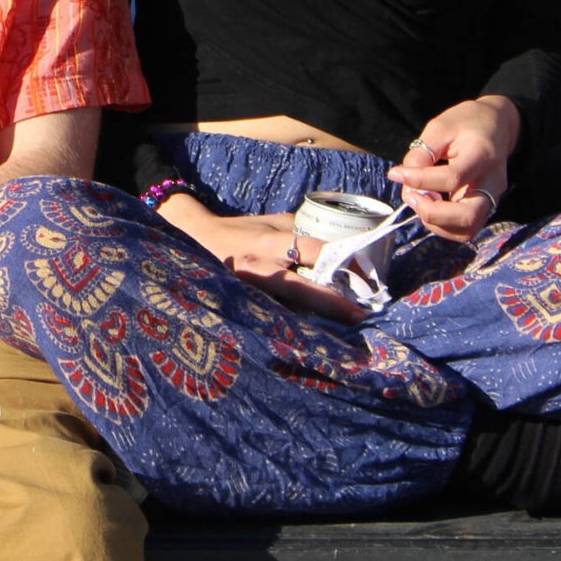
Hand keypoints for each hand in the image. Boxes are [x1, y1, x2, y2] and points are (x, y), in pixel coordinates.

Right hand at [154, 198, 362, 322]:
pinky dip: (294, 326)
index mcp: (269, 243)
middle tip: (358, 315)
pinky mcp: (245, 307)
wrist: (197, 242)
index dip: (340, 260)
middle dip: (333, 303)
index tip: (363, 271)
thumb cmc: (239, 231)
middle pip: (303, 289)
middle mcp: (260, 269)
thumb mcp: (270, 222)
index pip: (311, 250)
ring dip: (316, 319)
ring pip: (289, 310)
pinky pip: (274, 318)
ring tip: (342, 330)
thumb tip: (337, 242)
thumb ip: (300, 230)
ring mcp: (250, 292)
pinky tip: (313, 338)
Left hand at [387, 97, 517, 242]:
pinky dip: (443, 225)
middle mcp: (492, 182)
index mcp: (482, 154)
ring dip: (436, 223)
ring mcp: (492, 198)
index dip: (420, 180)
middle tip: (412, 196)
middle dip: (432, 214)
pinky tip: (430, 204)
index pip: (452, 178)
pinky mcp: (486, 207)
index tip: (396, 173)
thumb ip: (422, 153)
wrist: (497, 125)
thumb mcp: (439, 127)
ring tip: (420, 199)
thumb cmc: (467, 122)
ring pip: (467, 230)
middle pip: (468, 217)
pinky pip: (465, 229)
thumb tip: (403, 179)